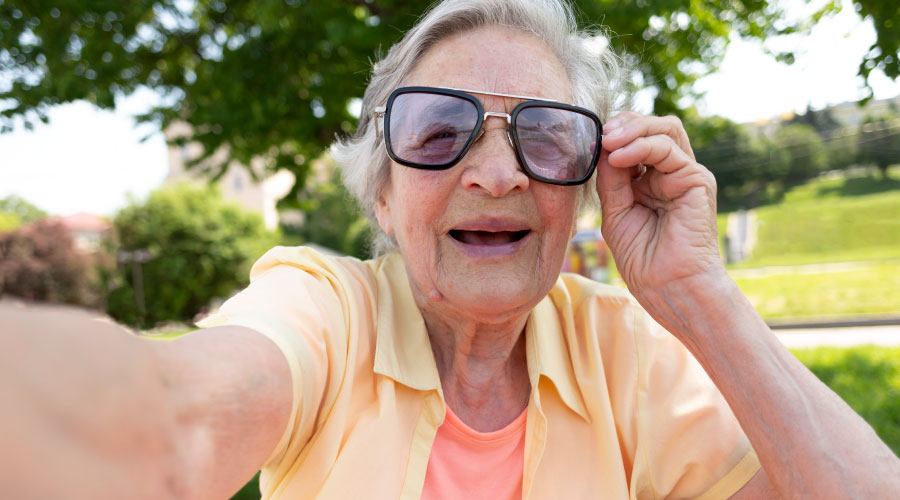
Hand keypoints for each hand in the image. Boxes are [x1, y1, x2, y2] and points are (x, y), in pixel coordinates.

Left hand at [595, 112, 724, 309]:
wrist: (667, 286)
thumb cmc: (643, 258)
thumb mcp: (616, 211)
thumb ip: (611, 179)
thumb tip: (601, 145)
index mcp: (650, 179)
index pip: (635, 139)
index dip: (612, 133)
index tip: (586, 139)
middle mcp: (670, 172)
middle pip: (653, 127)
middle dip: (624, 123)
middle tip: (599, 134)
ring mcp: (685, 174)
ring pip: (665, 129)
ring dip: (632, 129)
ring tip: (607, 142)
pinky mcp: (697, 179)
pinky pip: (668, 149)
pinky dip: (641, 147)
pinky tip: (618, 158)